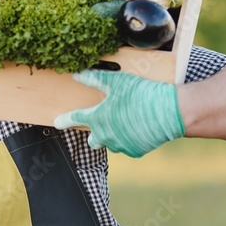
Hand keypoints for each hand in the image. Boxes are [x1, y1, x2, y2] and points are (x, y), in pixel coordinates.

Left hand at [54, 69, 184, 157]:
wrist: (168, 112)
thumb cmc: (141, 94)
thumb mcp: (117, 82)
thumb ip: (95, 79)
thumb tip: (78, 74)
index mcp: (98, 119)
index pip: (75, 119)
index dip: (64, 119)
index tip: (56, 122)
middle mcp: (106, 136)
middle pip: (93, 140)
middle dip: (96, 133)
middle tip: (106, 121)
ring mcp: (121, 146)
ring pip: (112, 143)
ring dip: (115, 135)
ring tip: (128, 121)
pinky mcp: (135, 152)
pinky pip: (128, 146)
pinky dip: (131, 139)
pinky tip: (140, 127)